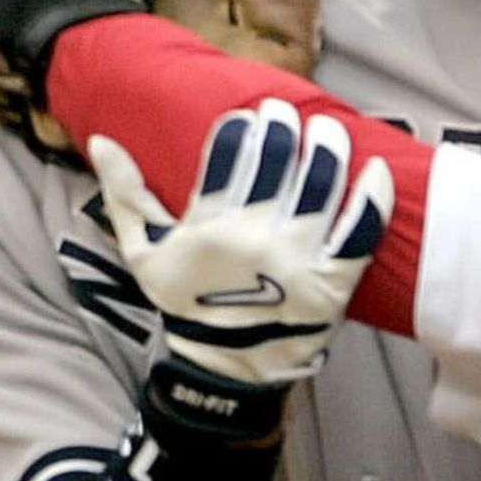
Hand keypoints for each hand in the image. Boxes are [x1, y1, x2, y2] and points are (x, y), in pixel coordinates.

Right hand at [90, 99, 393, 384]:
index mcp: (210, 226)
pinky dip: (373, 199)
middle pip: (279, 160)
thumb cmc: (185, 302)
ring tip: (327, 129)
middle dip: (283, 125)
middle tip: (285, 112)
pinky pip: (360, 233)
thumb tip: (102, 140)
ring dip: (329, 147)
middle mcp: (255, 238)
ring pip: (322, 186)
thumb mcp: (143, 252)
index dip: (243, 126)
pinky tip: (377, 169)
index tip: (250, 116)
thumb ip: (126, 194)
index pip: (231, 153)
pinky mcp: (334, 283)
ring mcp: (299, 260)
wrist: (226, 367)